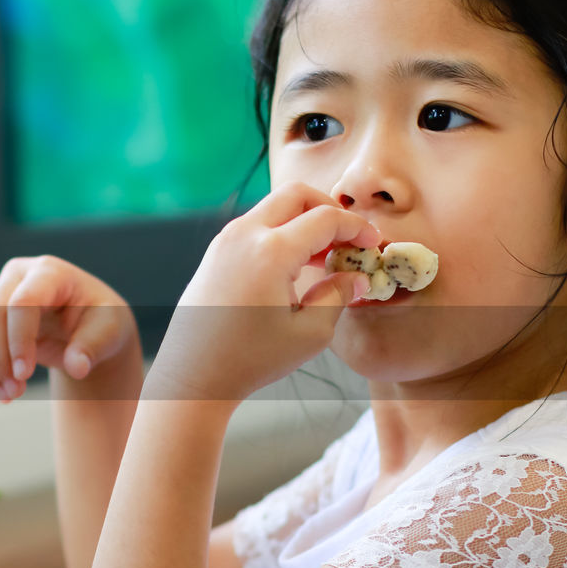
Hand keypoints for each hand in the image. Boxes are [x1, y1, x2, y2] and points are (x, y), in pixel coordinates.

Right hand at [0, 255, 138, 401]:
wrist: (85, 324)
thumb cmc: (98, 322)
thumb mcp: (109, 331)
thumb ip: (92, 347)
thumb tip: (77, 367)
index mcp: (48, 272)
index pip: (22, 302)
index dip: (18, 340)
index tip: (24, 375)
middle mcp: (15, 276)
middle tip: (15, 393)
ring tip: (6, 396)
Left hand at [146, 181, 380, 406]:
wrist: (193, 373)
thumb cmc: (250, 359)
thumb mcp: (309, 334)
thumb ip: (338, 296)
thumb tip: (355, 277)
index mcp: (270, 252)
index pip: (325, 218)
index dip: (357, 227)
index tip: (373, 244)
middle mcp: (244, 235)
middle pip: (296, 194)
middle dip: (328, 209)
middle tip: (347, 239)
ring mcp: (225, 241)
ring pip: (273, 208)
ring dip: (302, 221)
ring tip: (323, 258)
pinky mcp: (215, 253)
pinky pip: (255, 226)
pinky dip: (280, 233)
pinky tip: (294, 266)